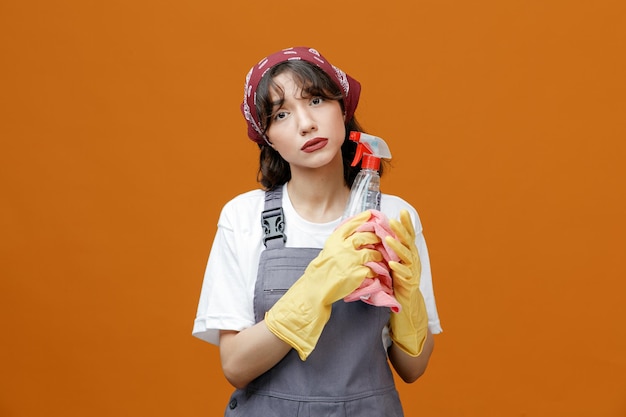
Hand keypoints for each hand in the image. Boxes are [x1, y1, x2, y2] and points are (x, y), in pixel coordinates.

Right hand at [265, 210, 382, 359]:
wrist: (314, 291)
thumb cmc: (319, 274)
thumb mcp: (327, 253)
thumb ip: (339, 244)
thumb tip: (352, 237)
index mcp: (334, 241)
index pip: (351, 224)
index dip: (363, 218)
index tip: (372, 214)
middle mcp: (343, 247)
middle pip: (366, 236)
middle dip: (377, 235)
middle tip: (385, 236)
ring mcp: (351, 260)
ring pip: (372, 252)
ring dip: (380, 254)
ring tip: (384, 256)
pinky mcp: (357, 273)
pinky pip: (373, 268)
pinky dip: (379, 269)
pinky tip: (382, 271)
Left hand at [385, 210, 428, 356]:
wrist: (408, 308)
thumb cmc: (398, 284)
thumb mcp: (394, 265)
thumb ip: (390, 252)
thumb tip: (379, 235)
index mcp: (409, 256)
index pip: (408, 237)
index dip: (406, 224)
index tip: (401, 211)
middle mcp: (413, 262)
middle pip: (409, 244)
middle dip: (402, 231)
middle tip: (394, 220)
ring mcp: (413, 274)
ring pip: (407, 258)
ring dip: (397, 248)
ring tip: (388, 238)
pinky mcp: (409, 286)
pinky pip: (404, 276)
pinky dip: (398, 269)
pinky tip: (391, 263)